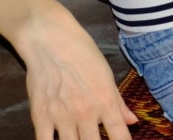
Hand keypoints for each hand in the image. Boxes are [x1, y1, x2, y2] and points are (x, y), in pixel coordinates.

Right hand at [11, 6, 134, 139]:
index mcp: (106, 102)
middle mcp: (86, 114)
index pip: (119, 135)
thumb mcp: (107, 75)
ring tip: (79, 139)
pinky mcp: (40, 118)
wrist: (52, 42)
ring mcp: (62, 118)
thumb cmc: (84, 54)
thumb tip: (132, 122)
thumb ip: (118, 102)